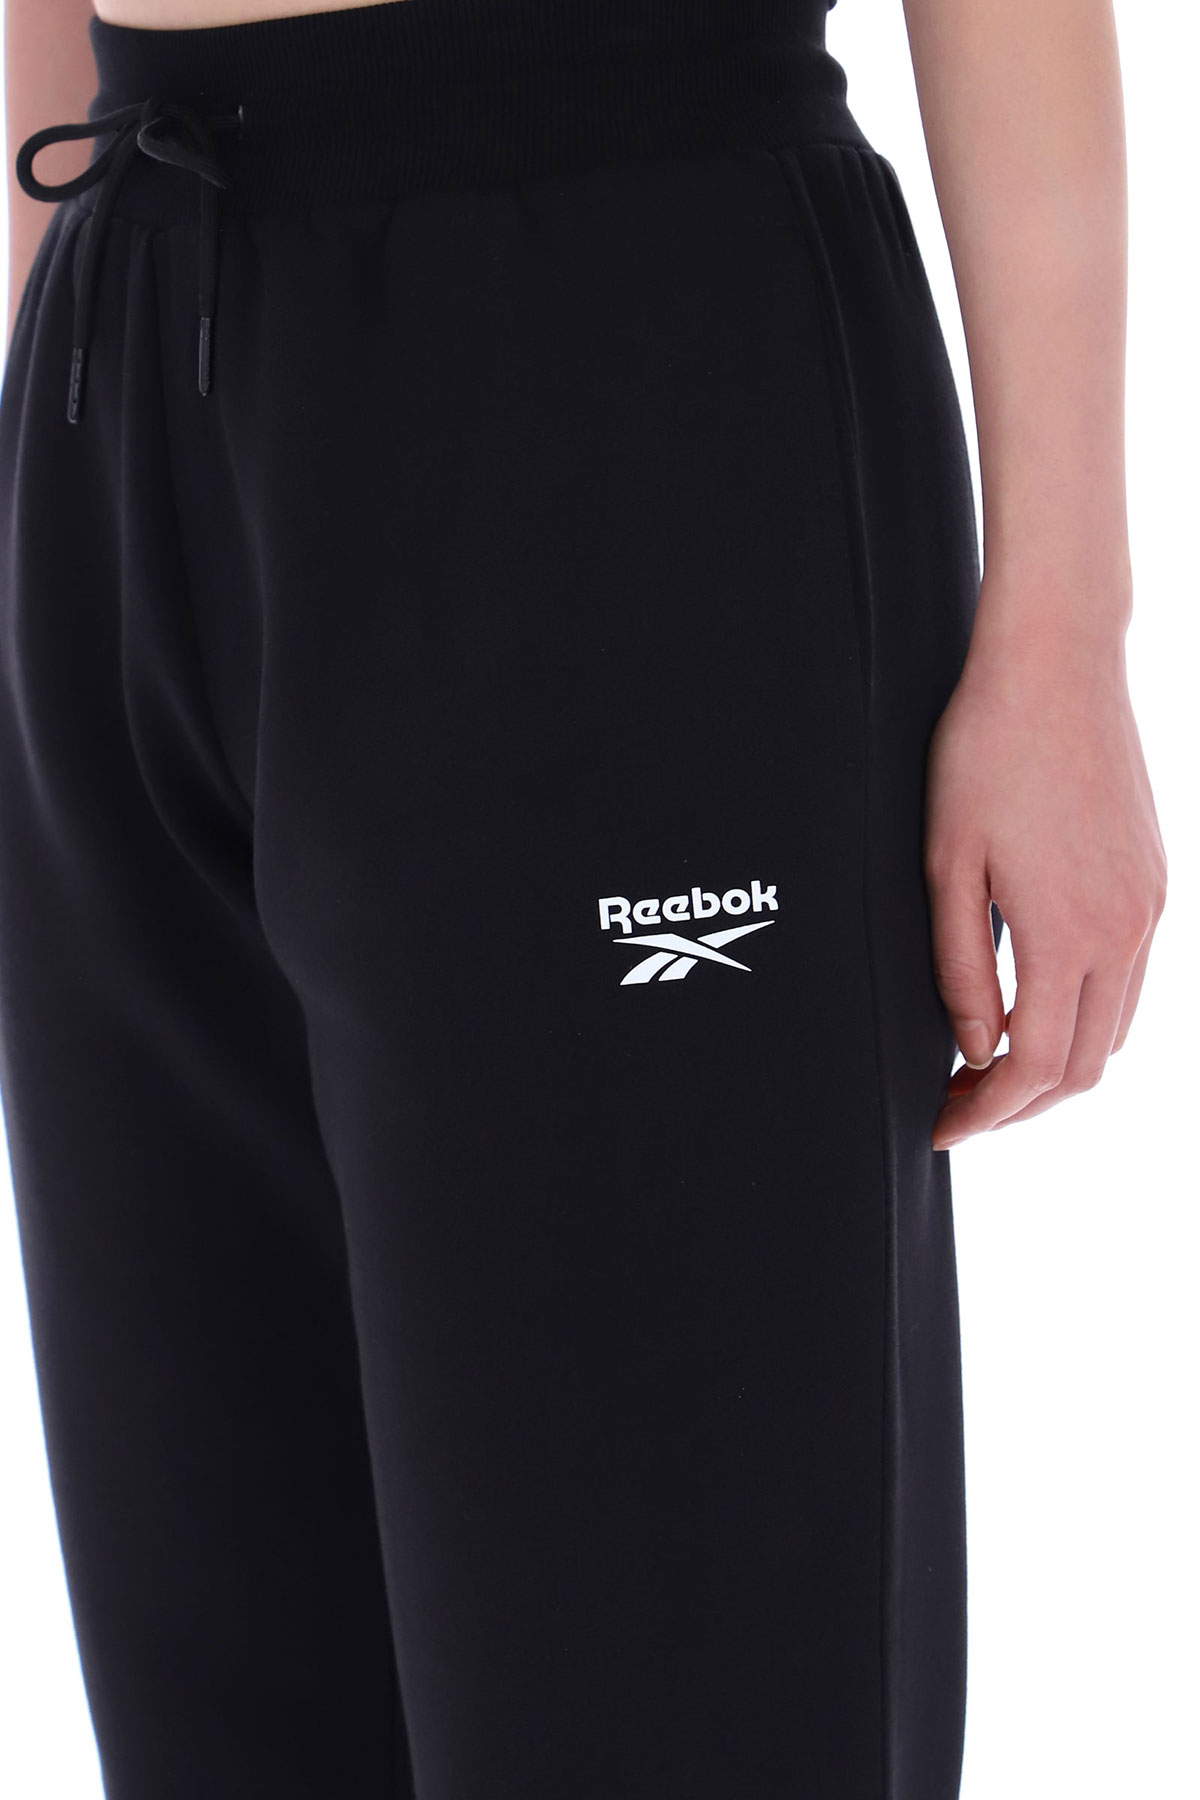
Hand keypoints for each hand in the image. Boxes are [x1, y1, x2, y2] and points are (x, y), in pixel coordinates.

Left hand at [923, 622, 1166, 1149]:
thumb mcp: (948, 866)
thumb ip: (962, 969)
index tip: (942, 1125)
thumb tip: (975, 1048)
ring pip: (1114, 1029)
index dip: (987, 1114)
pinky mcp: (1157, 881)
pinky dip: (1085, 1016)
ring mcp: (1151, 907)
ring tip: (987, 1060)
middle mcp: (1126, 931)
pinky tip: (1035, 1002)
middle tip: (958, 1103)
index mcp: (1069, 933)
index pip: (1037, 1069)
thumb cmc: (986, 751)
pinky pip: (1131, 981)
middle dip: (1021, 1104)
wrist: (1056, 664)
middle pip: (1085, 1067)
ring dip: (1056, 1063)